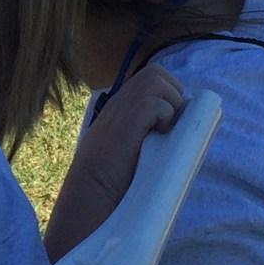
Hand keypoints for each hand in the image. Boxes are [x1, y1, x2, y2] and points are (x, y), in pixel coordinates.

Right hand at [73, 65, 183, 211]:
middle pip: (156, 73)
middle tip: (172, 121)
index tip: (172, 118)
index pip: (151, 78)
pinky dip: (164, 115)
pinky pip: (154, 103)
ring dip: (171, 102)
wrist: (89, 192)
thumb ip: (141, 133)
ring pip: (157, 81)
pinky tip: (159, 134)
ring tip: (166, 128)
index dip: (168, 93)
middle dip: (173, 93)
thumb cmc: (108, 178)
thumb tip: (174, 133)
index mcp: (120, 105)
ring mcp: (121, 109)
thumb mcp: (125, 145)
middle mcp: (120, 102)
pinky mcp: (127, 122)